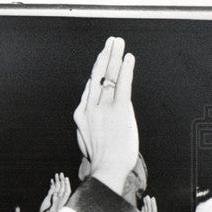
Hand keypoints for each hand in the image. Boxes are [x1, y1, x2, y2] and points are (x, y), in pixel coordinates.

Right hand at [38, 172, 71, 211]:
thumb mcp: (52, 211)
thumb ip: (55, 203)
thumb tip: (56, 194)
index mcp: (62, 202)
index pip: (66, 192)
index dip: (67, 185)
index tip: (66, 179)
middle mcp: (59, 199)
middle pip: (62, 188)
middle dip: (62, 181)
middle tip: (61, 174)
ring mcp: (54, 198)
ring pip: (57, 188)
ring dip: (57, 181)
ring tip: (57, 174)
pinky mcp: (49, 198)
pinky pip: (51, 190)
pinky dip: (52, 185)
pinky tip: (52, 180)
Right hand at [73, 37, 138, 194]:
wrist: (106, 170)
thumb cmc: (101, 160)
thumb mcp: (87, 141)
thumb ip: (90, 125)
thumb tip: (94, 121)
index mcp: (82, 113)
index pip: (92, 86)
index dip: (99, 71)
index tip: (103, 58)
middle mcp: (90, 107)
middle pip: (98, 75)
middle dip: (105, 56)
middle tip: (111, 42)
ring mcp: (104, 107)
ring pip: (109, 76)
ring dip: (114, 56)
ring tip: (118, 42)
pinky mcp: (119, 110)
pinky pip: (123, 85)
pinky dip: (126, 70)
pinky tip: (128, 58)